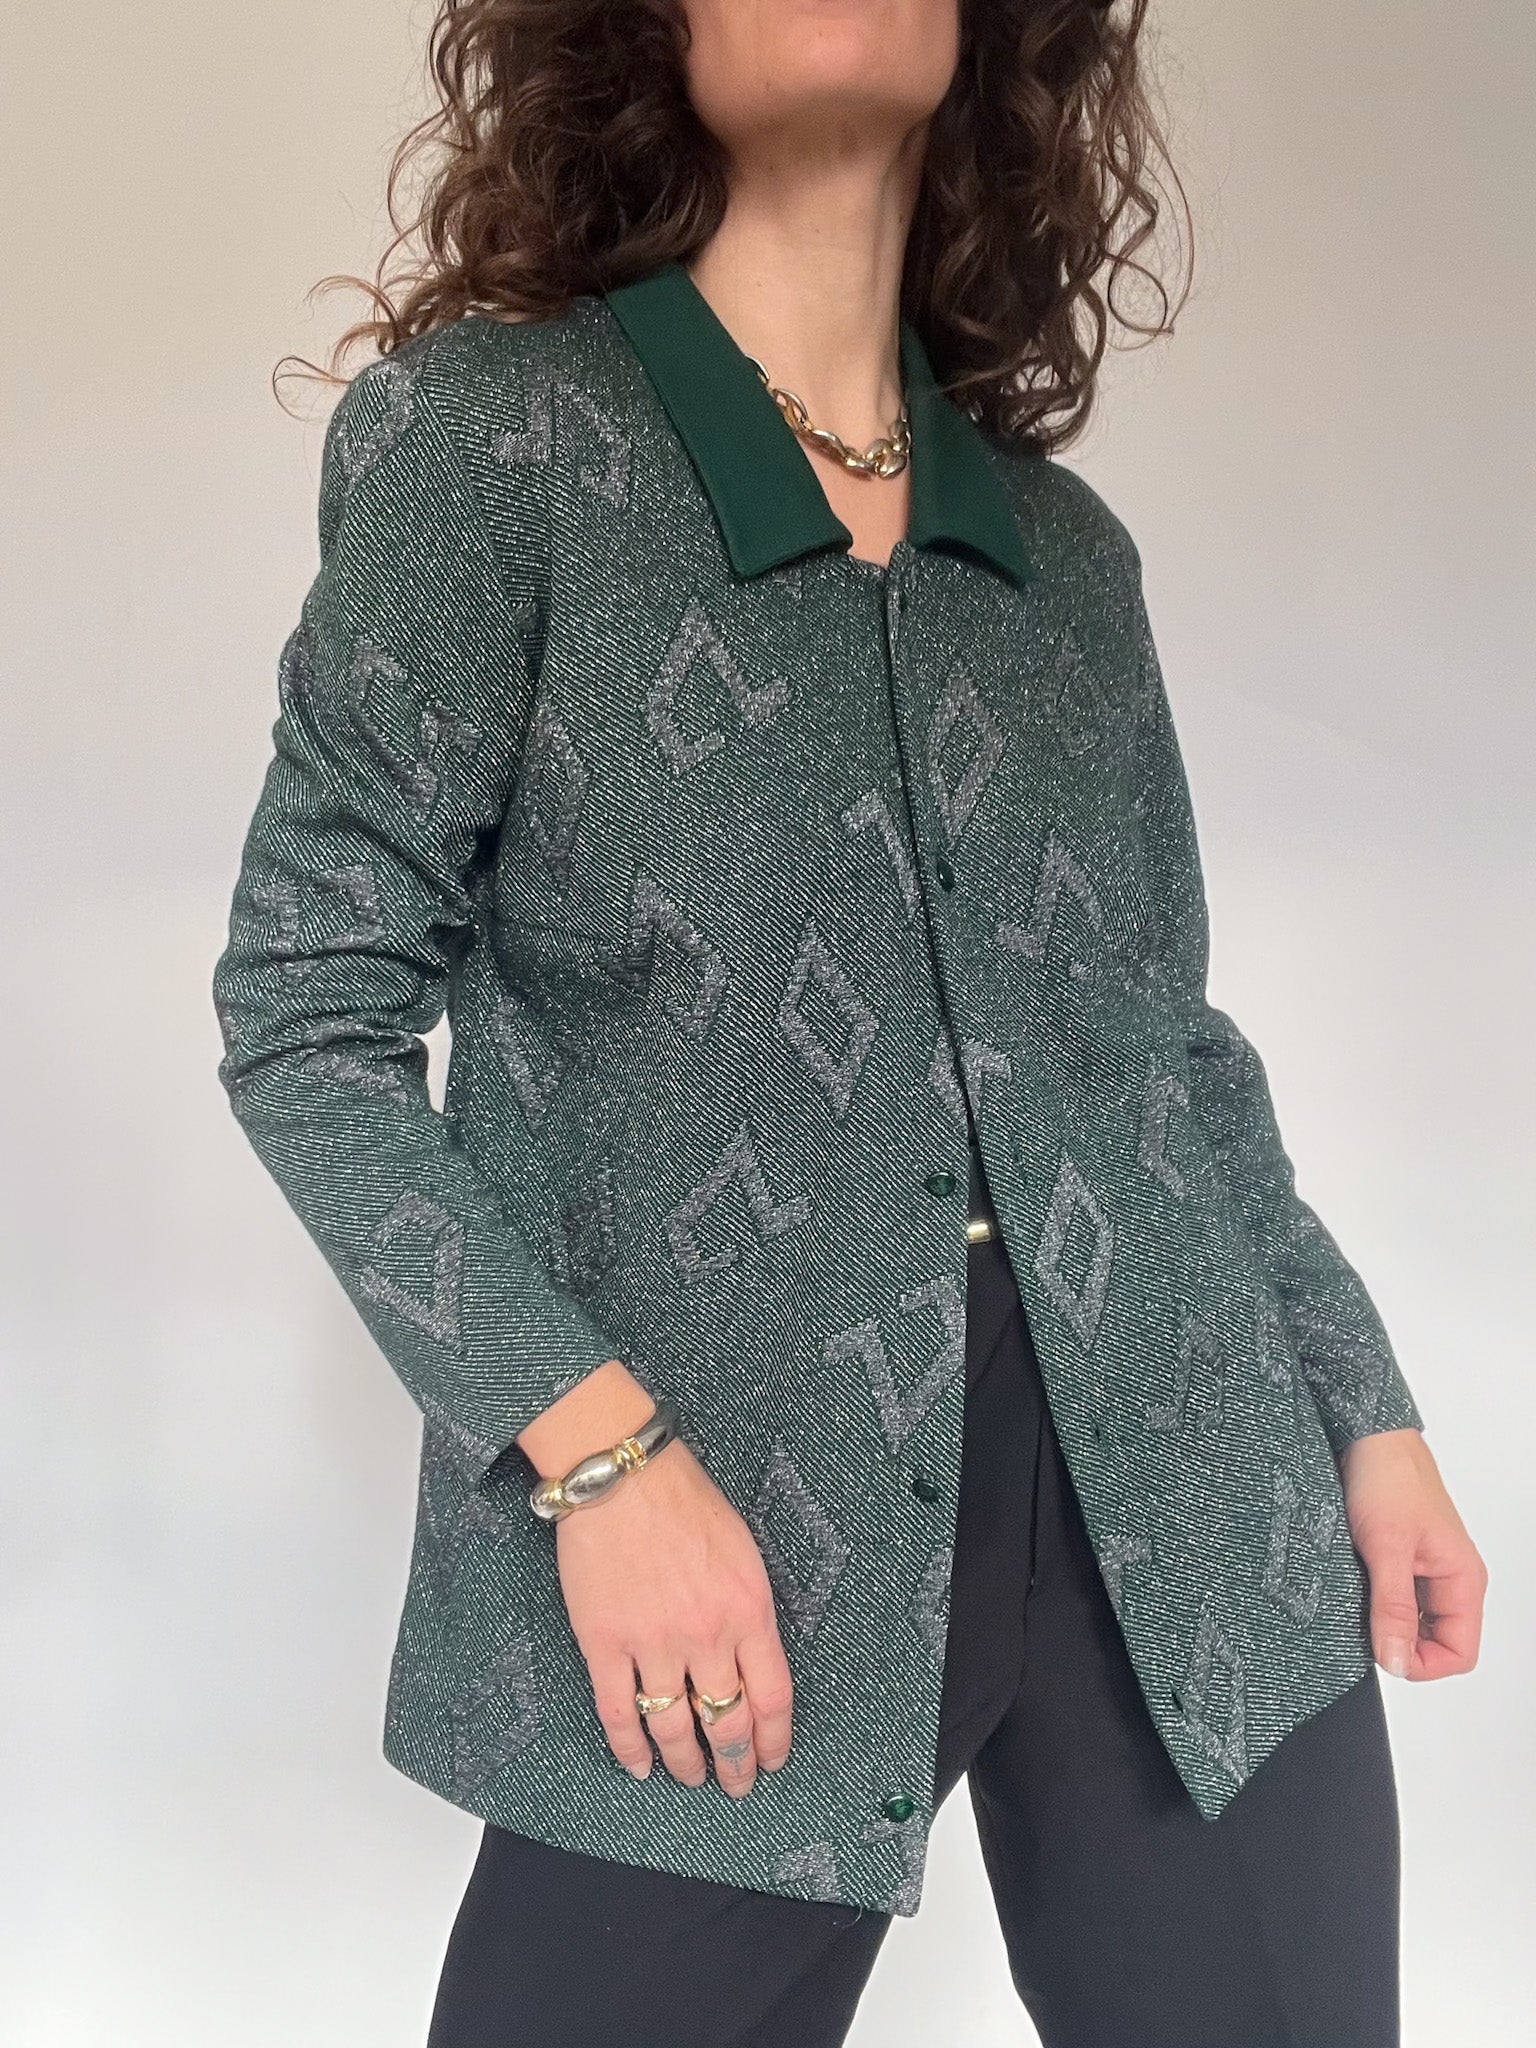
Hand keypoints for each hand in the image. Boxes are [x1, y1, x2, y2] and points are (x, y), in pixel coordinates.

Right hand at [553, 1434, 794, 1796]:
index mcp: (748, 1611)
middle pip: (726, 1722)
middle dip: (734, 1763)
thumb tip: (753, 1660)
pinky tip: (640, 1767)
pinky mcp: (604, 1644)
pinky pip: (618, 1713)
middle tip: (735, 1784)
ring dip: (685, 1762)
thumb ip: (751, 1609)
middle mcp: (706, 1637)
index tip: (771, 1761)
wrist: (622, 1476)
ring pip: (673, 1727)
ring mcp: (653, 1644)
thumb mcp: (744, 1551)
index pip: (771, 1698)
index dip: (773, 1740)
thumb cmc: (685, 1500)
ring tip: (691, 1777)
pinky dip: (629, 1749)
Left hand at [1338, 1427, 1487, 1680]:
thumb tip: (1396, 1662)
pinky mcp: (1399, 1557)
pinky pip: (1393, 1597)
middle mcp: (1449, 1578)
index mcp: (1463, 1580)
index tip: (1382, 1651)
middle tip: (1361, 1623)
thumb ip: (1393, 1608)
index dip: (1421, 1663)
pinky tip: (1352, 1584)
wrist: (1367, 1433)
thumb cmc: (1387, 1477)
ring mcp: (1424, 1569)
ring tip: (1356, 1597)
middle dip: (1400, 1643)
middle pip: (1435, 1642)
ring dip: (1384, 1620)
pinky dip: (1373, 1600)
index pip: (1458, 1653)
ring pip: (1411, 1621)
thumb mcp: (1386, 1548)